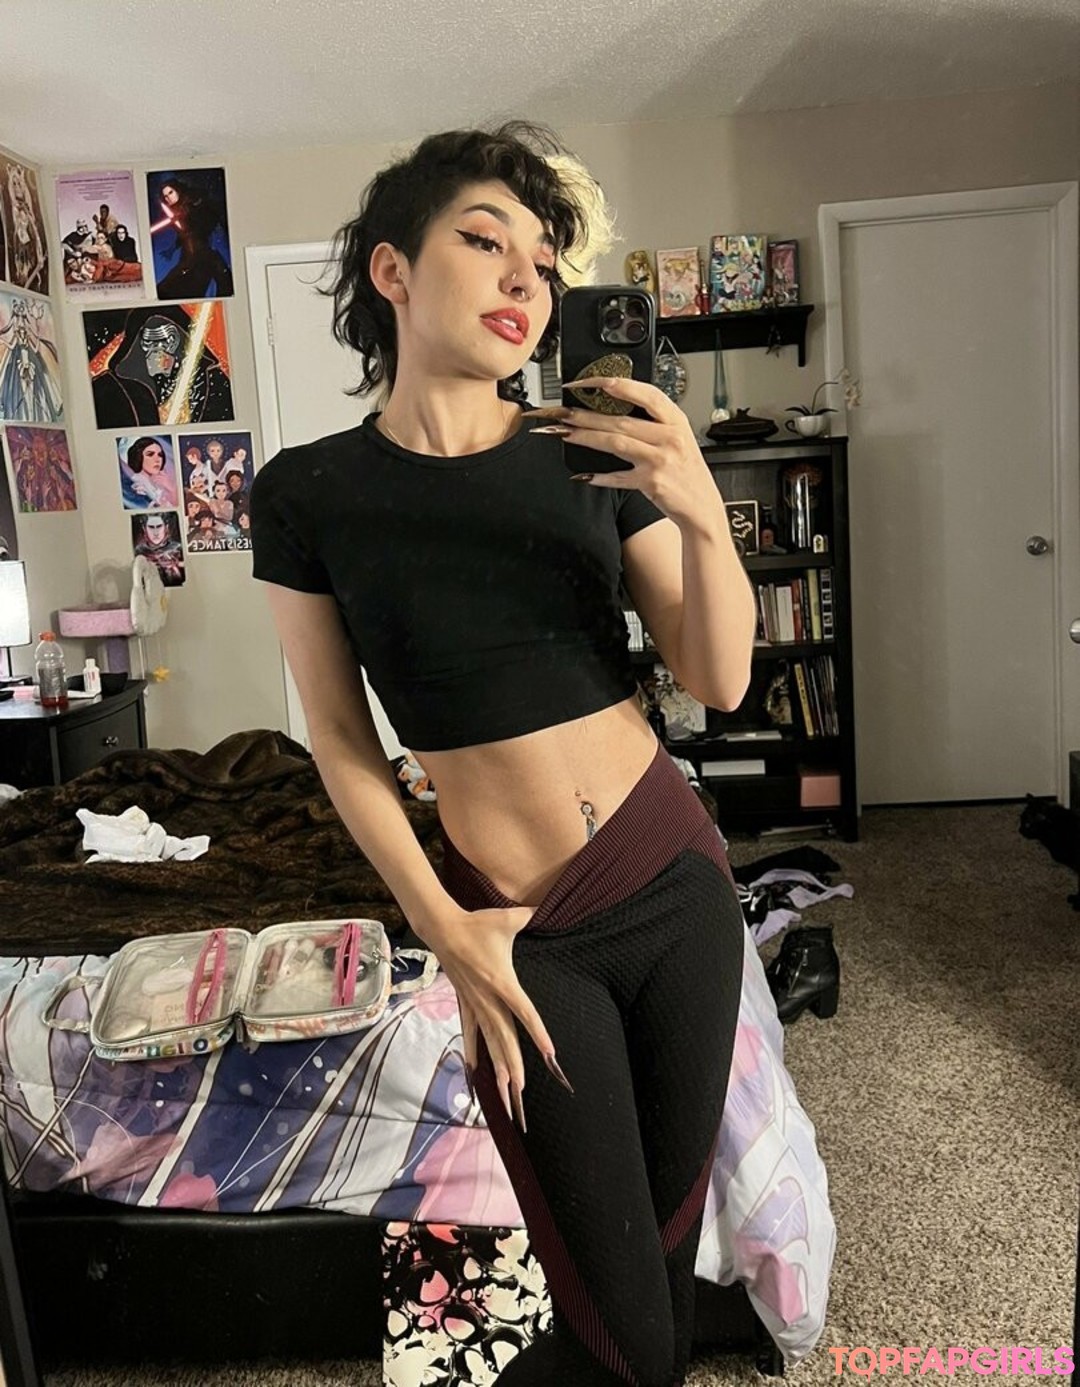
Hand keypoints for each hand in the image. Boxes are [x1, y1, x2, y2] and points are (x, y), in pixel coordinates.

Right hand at [426, 905, 570, 1131]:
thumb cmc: (477, 924)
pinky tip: (474, 1070)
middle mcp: (488, 998)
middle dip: (514, 1064)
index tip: (550, 1054)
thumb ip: (531, 914)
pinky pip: (471, 1031)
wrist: (443, 928)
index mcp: (502, 982)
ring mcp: (475, 1003)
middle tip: (523, 1090)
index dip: (537, 1033)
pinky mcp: (465, 1002)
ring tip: (504, 1090)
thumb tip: (547, 905)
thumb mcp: (509, 919)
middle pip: (504, 1037)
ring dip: (496, 1065)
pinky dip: (473, 1051)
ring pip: (488, 1040)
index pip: (524, 1013)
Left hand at [524, 376, 720, 526]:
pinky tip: (583, 476)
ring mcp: (660, 460)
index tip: (588, 383)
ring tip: (562, 433)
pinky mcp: (651, 483)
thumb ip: (653, 423)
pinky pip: (618, 478)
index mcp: (676, 420)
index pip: (645, 393)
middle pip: (620, 420)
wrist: (702, 506)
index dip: (615, 384)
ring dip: (585, 437)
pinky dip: (600, 477)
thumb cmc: (686, 472)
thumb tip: (612, 410)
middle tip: (560, 411)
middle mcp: (669, 437)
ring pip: (615, 442)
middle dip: (586, 414)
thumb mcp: (678, 439)